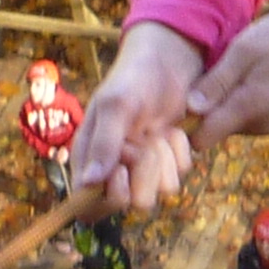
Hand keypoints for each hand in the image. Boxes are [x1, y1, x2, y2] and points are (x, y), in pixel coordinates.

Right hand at [71, 23, 205, 210]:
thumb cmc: (133, 77)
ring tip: (158, 131)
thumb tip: (88, 184)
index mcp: (89, 160)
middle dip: (144, 173)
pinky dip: (180, 151)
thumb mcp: (115, 105)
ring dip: (164, 160)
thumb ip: (103, 144)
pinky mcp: (169, 161)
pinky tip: (172, 130)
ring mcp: (144, 168)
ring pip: (161, 191)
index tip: (121, 172)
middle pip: (132, 203)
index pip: (89, 207)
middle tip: (143, 141)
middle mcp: (114, 170)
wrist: (168, 60)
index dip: (108, 197)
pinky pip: (180, 173)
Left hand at [181, 0, 268, 146]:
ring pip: (229, 119)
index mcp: (248, 109)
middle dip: (205, 107)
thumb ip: (218, 81)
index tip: (176, 104)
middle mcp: (258, 125)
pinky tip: (251, 72)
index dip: (183, 128)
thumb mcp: (247, 49)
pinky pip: (246, 113)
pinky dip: (241, 97)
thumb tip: (188, 109)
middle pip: (213, 128)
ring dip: (224, 99)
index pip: (202, 140)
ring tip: (233, 67)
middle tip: (209, 70)